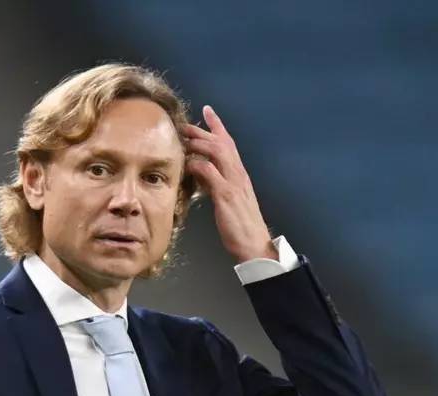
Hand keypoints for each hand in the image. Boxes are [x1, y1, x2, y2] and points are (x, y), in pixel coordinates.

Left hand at [182, 105, 276, 262]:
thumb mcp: (229, 199)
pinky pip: (210, 173)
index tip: (207, 110)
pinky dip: (198, 165)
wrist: (254, 243)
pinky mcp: (226, 194)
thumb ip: (217, 183)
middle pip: (220, 142)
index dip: (217, 125)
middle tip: (183, 124)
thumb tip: (201, 173)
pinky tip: (187, 165)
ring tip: (182, 140)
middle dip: (201, 130)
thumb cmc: (241, 224)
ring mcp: (233, 182)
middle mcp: (238, 173)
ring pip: (216, 152)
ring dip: (198, 143)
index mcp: (239, 174)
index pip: (229, 142)